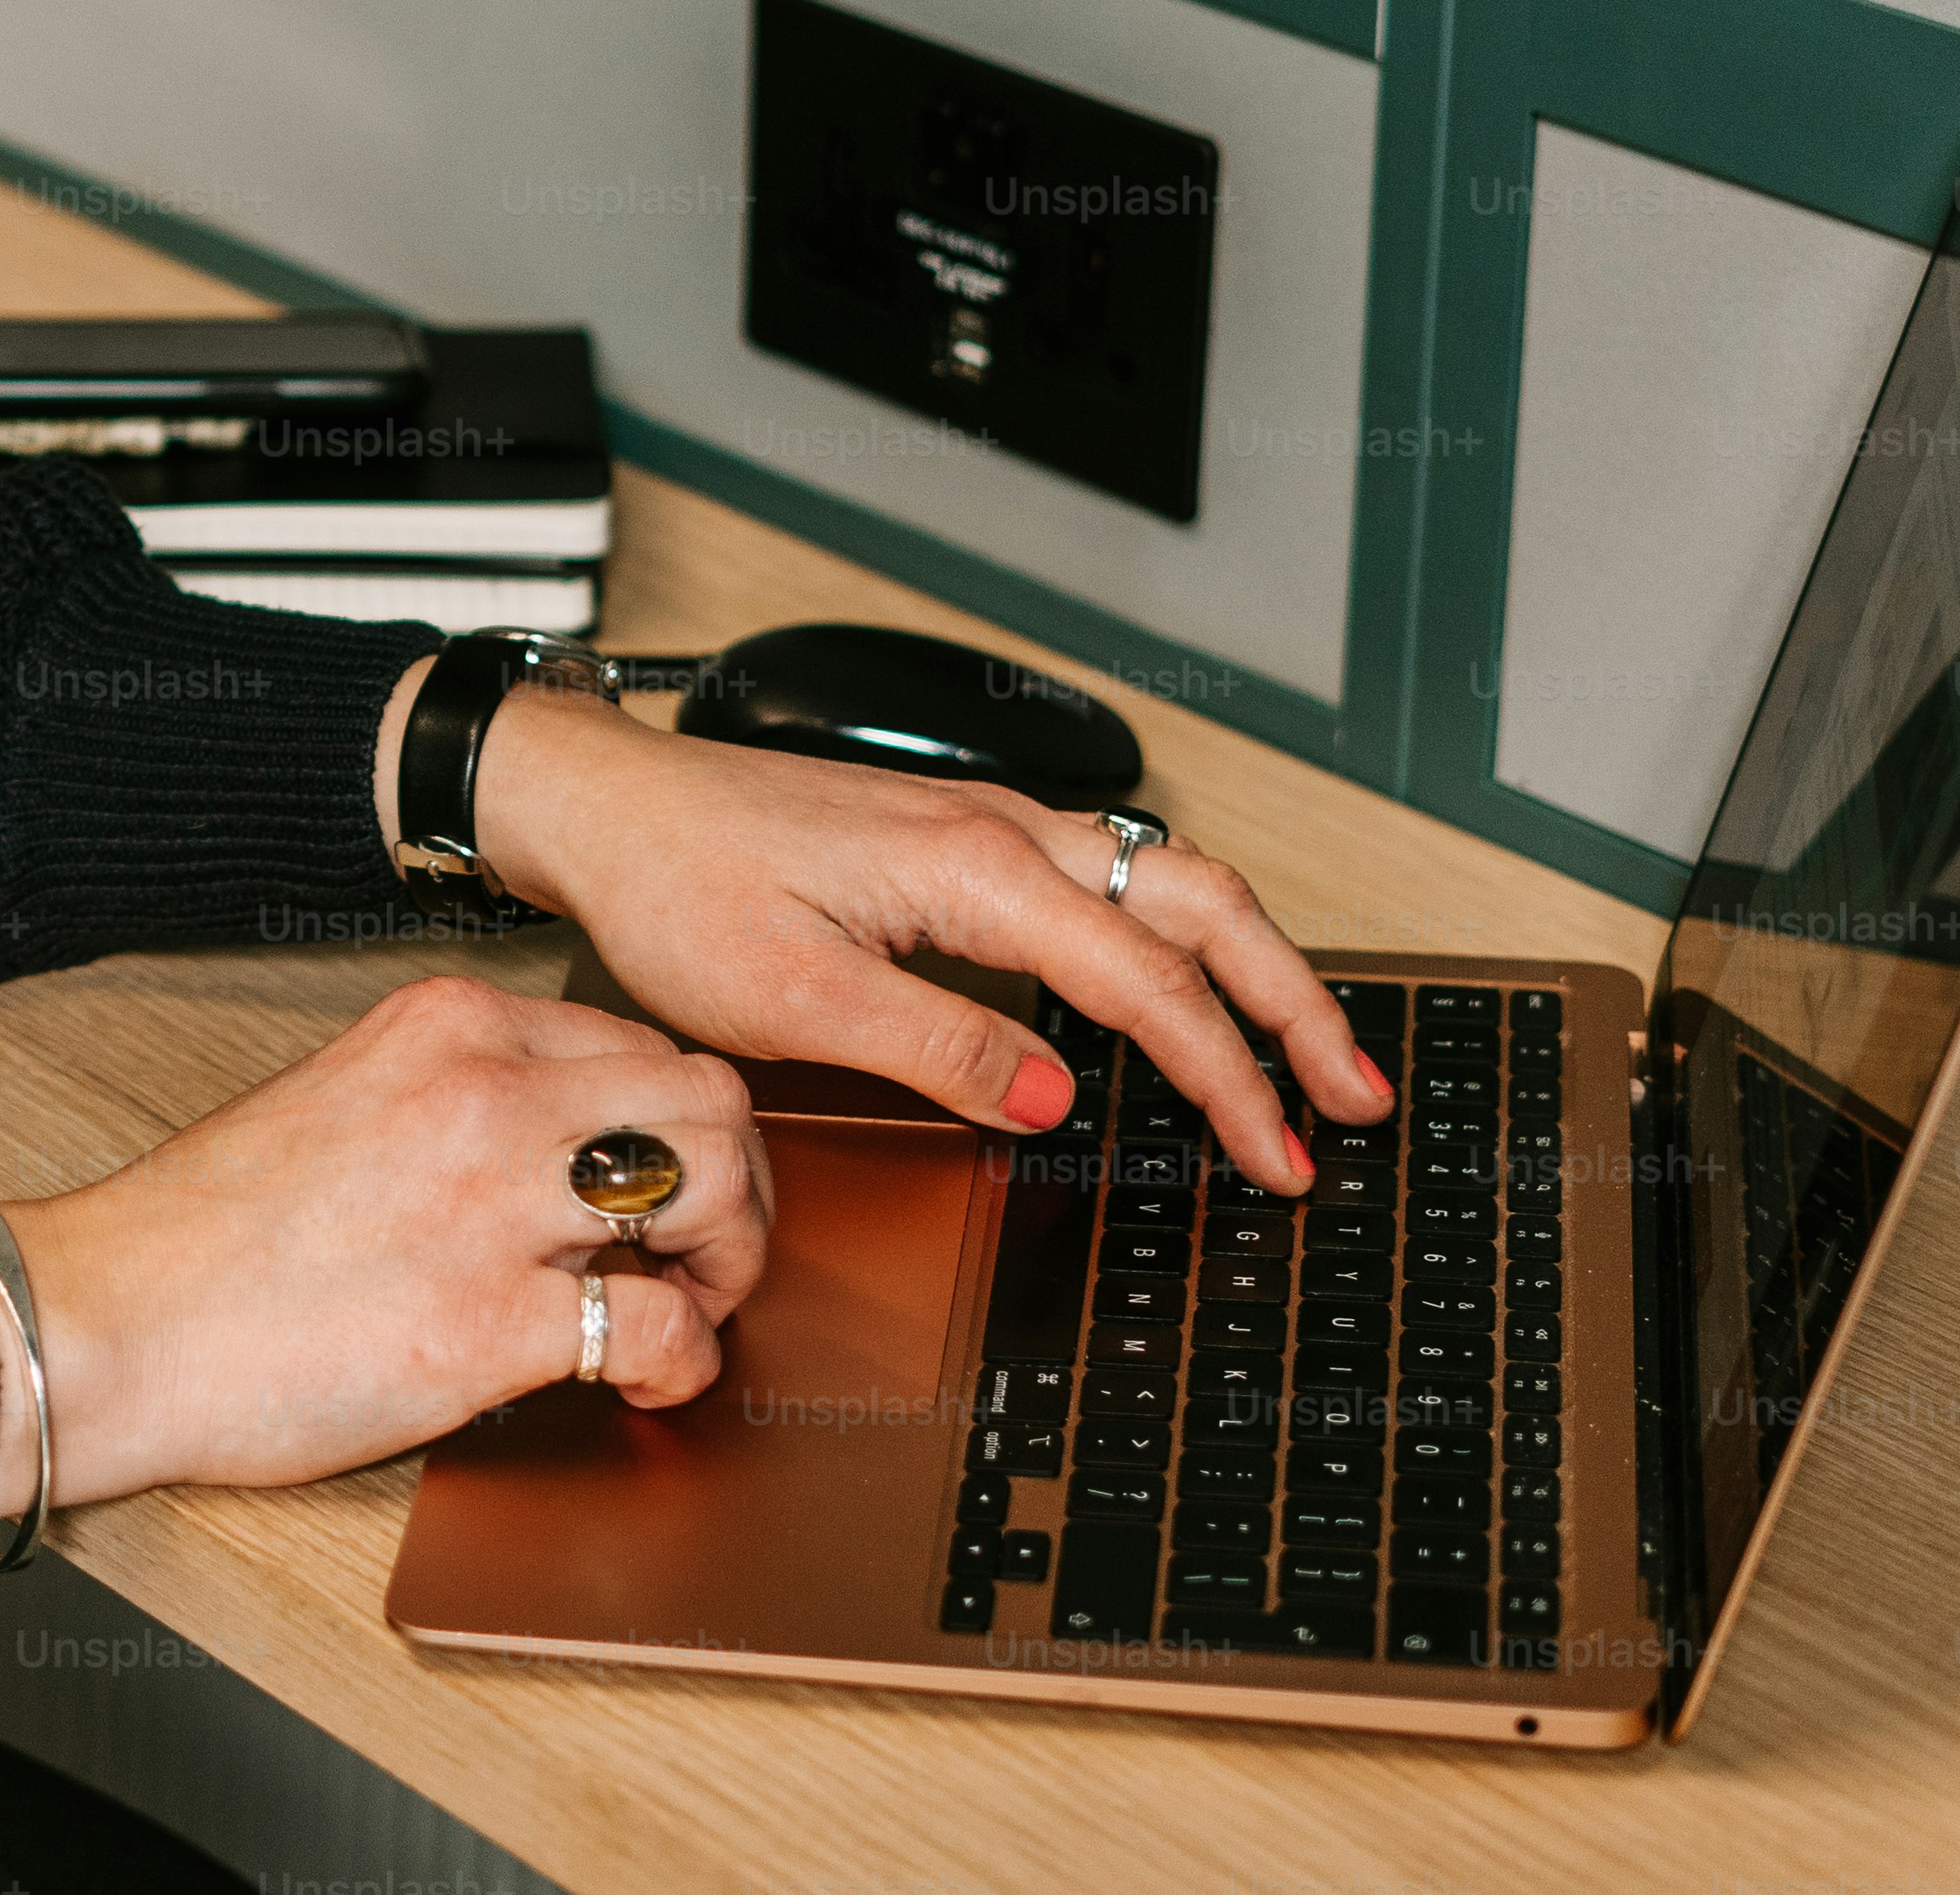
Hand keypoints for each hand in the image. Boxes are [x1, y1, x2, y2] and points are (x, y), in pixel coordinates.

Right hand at [0, 972, 770, 1519]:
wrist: (111, 1320)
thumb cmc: (205, 1234)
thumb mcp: (344, 1096)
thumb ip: (454, 1100)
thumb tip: (562, 1150)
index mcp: (446, 1026)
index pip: (639, 1043)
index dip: (679, 1125)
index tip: (665, 1185)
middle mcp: (485, 1090)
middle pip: (708, 1099)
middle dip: (736, 1187)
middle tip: (703, 1256)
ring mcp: (493, 1198)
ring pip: (712, 1185)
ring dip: (728, 1262)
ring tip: (687, 1309)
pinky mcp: (491, 1320)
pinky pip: (661, 1327)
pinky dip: (680, 1364)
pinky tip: (641, 1383)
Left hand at [438, 667, 1392, 1190]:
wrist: (604, 807)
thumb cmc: (675, 885)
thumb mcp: (794, 1000)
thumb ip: (938, 1046)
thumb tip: (1055, 1097)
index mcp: (972, 868)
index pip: (1148, 982)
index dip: (1228, 1076)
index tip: (1278, 1152)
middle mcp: (999, 830)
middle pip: (1200, 904)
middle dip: (1294, 1002)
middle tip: (1355, 1095)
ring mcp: (985, 827)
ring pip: (1164, 882)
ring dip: (1247, 963)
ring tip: (1303, 1051)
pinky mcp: (958, 840)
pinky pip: (1107, 880)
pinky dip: (1177, 936)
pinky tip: (1183, 987)